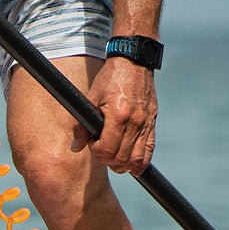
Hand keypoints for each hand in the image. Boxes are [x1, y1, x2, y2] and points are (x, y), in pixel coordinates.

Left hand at [71, 57, 157, 175]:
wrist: (134, 62)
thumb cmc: (110, 78)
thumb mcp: (90, 98)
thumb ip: (82, 125)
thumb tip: (76, 147)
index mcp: (118, 115)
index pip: (107, 150)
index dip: (97, 152)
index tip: (93, 144)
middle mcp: (135, 122)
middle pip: (121, 159)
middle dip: (107, 160)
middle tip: (101, 150)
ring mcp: (146, 124)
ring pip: (136, 160)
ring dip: (123, 166)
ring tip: (113, 159)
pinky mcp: (152, 123)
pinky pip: (149, 151)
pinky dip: (141, 163)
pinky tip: (132, 167)